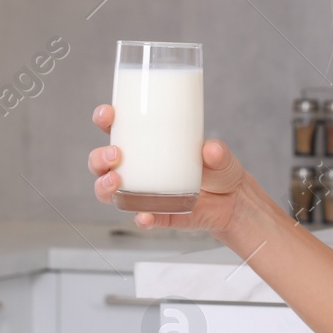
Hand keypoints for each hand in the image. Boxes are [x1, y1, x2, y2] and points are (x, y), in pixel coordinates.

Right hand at [88, 103, 249, 232]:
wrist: (233, 200)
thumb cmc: (217, 169)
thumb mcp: (219, 154)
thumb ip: (216, 151)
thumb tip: (210, 149)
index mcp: (146, 145)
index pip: (116, 129)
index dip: (105, 120)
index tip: (108, 114)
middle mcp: (138, 169)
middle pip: (102, 163)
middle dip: (99, 158)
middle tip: (115, 154)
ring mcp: (143, 193)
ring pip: (109, 192)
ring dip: (104, 186)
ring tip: (116, 181)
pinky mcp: (156, 215)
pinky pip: (141, 218)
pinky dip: (141, 218)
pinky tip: (144, 216)